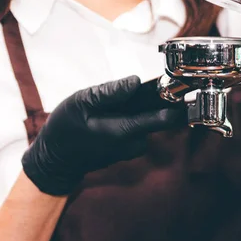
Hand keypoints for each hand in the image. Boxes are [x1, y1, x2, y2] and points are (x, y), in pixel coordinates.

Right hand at [21, 76, 186, 195]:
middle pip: (158, 118)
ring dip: (140, 110)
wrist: (55, 159)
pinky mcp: (128, 149)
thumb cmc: (65, 129)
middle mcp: (133, 143)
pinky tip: (117, 113)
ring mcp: (131, 149)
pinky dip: (132, 118)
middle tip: (144, 89)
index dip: (178, 102)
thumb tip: (135, 82)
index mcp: (123, 131)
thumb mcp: (81, 103)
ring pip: (147, 122)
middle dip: (155, 101)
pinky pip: (138, 129)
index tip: (185, 88)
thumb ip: (110, 93)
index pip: (164, 118)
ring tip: (120, 102)